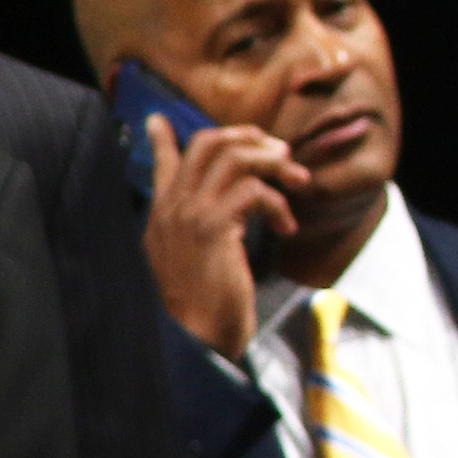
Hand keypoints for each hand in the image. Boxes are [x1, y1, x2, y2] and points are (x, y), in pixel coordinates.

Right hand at [140, 114, 297, 357]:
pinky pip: (252, 190)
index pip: (162, 163)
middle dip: (248, 137)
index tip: (159, 120)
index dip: (164, 138)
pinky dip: (279, 202)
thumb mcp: (193, 260)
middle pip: (205, 143)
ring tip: (297, 181)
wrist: (194, 338)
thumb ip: (199, 230)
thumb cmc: (202, 306)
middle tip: (280, 152)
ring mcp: (189, 214)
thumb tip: (223, 218)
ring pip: (232, 157)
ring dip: (274, 163)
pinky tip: (287, 226)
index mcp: (162, 214)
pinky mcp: (213, 227)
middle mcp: (171, 207)